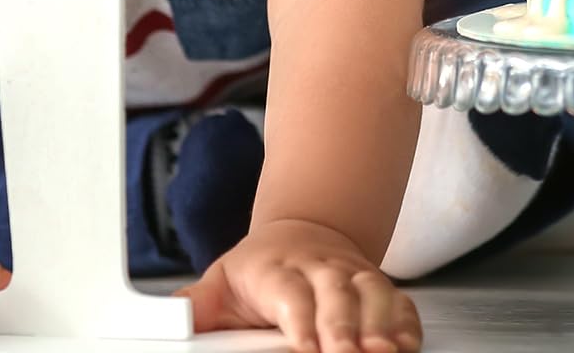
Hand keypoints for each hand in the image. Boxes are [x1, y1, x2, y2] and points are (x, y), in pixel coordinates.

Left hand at [175, 218, 421, 352]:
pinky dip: (407, 324)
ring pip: (374, 294)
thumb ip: (195, 307)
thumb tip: (167, 322)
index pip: (290, 294)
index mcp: (278, 271)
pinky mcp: (380, 288)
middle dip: (344, 328)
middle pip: (337, 294)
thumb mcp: (221, 283)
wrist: (305, 233)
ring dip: (381, 325)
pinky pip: (402, 303)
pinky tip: (406, 347)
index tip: (306, 349)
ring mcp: (355, 277)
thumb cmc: (260, 270)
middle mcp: (322, 270)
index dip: (301, 322)